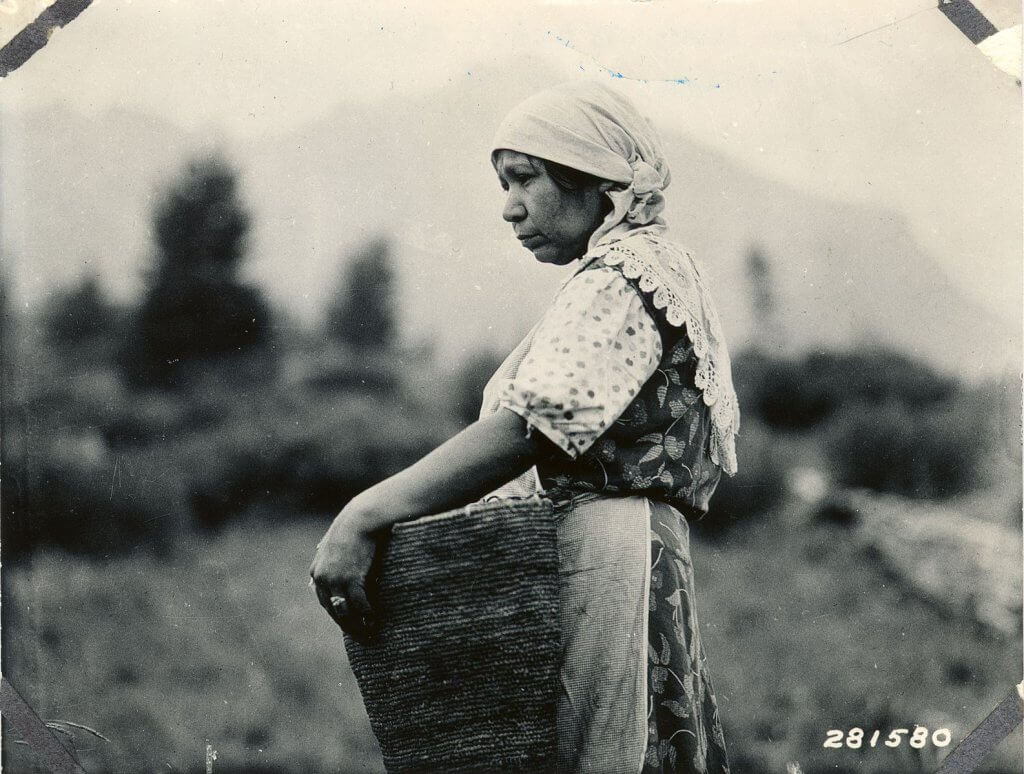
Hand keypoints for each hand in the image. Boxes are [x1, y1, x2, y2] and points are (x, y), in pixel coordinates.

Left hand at [309, 505, 380, 640]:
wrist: (361, 518)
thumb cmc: (352, 527)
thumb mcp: (332, 544)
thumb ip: (324, 561)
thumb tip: (314, 578)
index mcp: (316, 572)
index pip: (325, 602)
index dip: (338, 614)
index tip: (349, 623)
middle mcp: (322, 578)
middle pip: (333, 610)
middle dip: (347, 626)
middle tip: (361, 636)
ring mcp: (336, 580)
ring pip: (345, 612)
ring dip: (357, 625)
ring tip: (370, 633)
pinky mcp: (351, 579)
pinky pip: (359, 603)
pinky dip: (367, 614)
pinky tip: (375, 618)